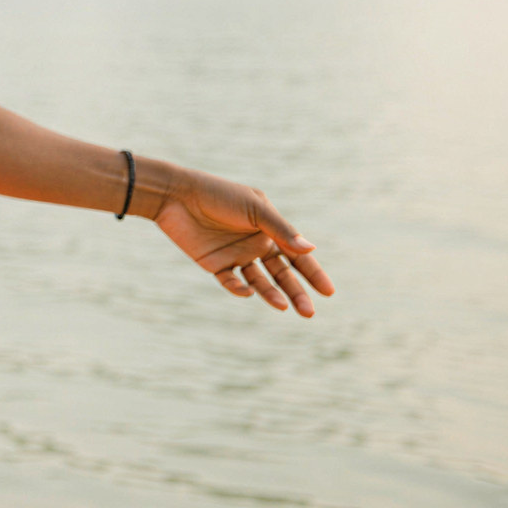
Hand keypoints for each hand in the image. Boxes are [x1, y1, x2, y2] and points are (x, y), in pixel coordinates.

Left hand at [147, 170, 335, 316]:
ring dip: (271, 294)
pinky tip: (246, 291)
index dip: (313, 274)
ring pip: (259, 281)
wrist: (178, 194)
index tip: (329, 292)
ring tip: (282, 306)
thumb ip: (282, 230)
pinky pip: (231, 281)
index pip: (298, 256)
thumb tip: (311, 249)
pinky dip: (239, 288)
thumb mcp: (255, 208)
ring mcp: (236, 255)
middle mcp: (256, 244)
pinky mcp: (215, 263)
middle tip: (309, 313)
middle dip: (296, 292)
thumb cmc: (220, 195)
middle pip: (282, 274)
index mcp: (270, 230)